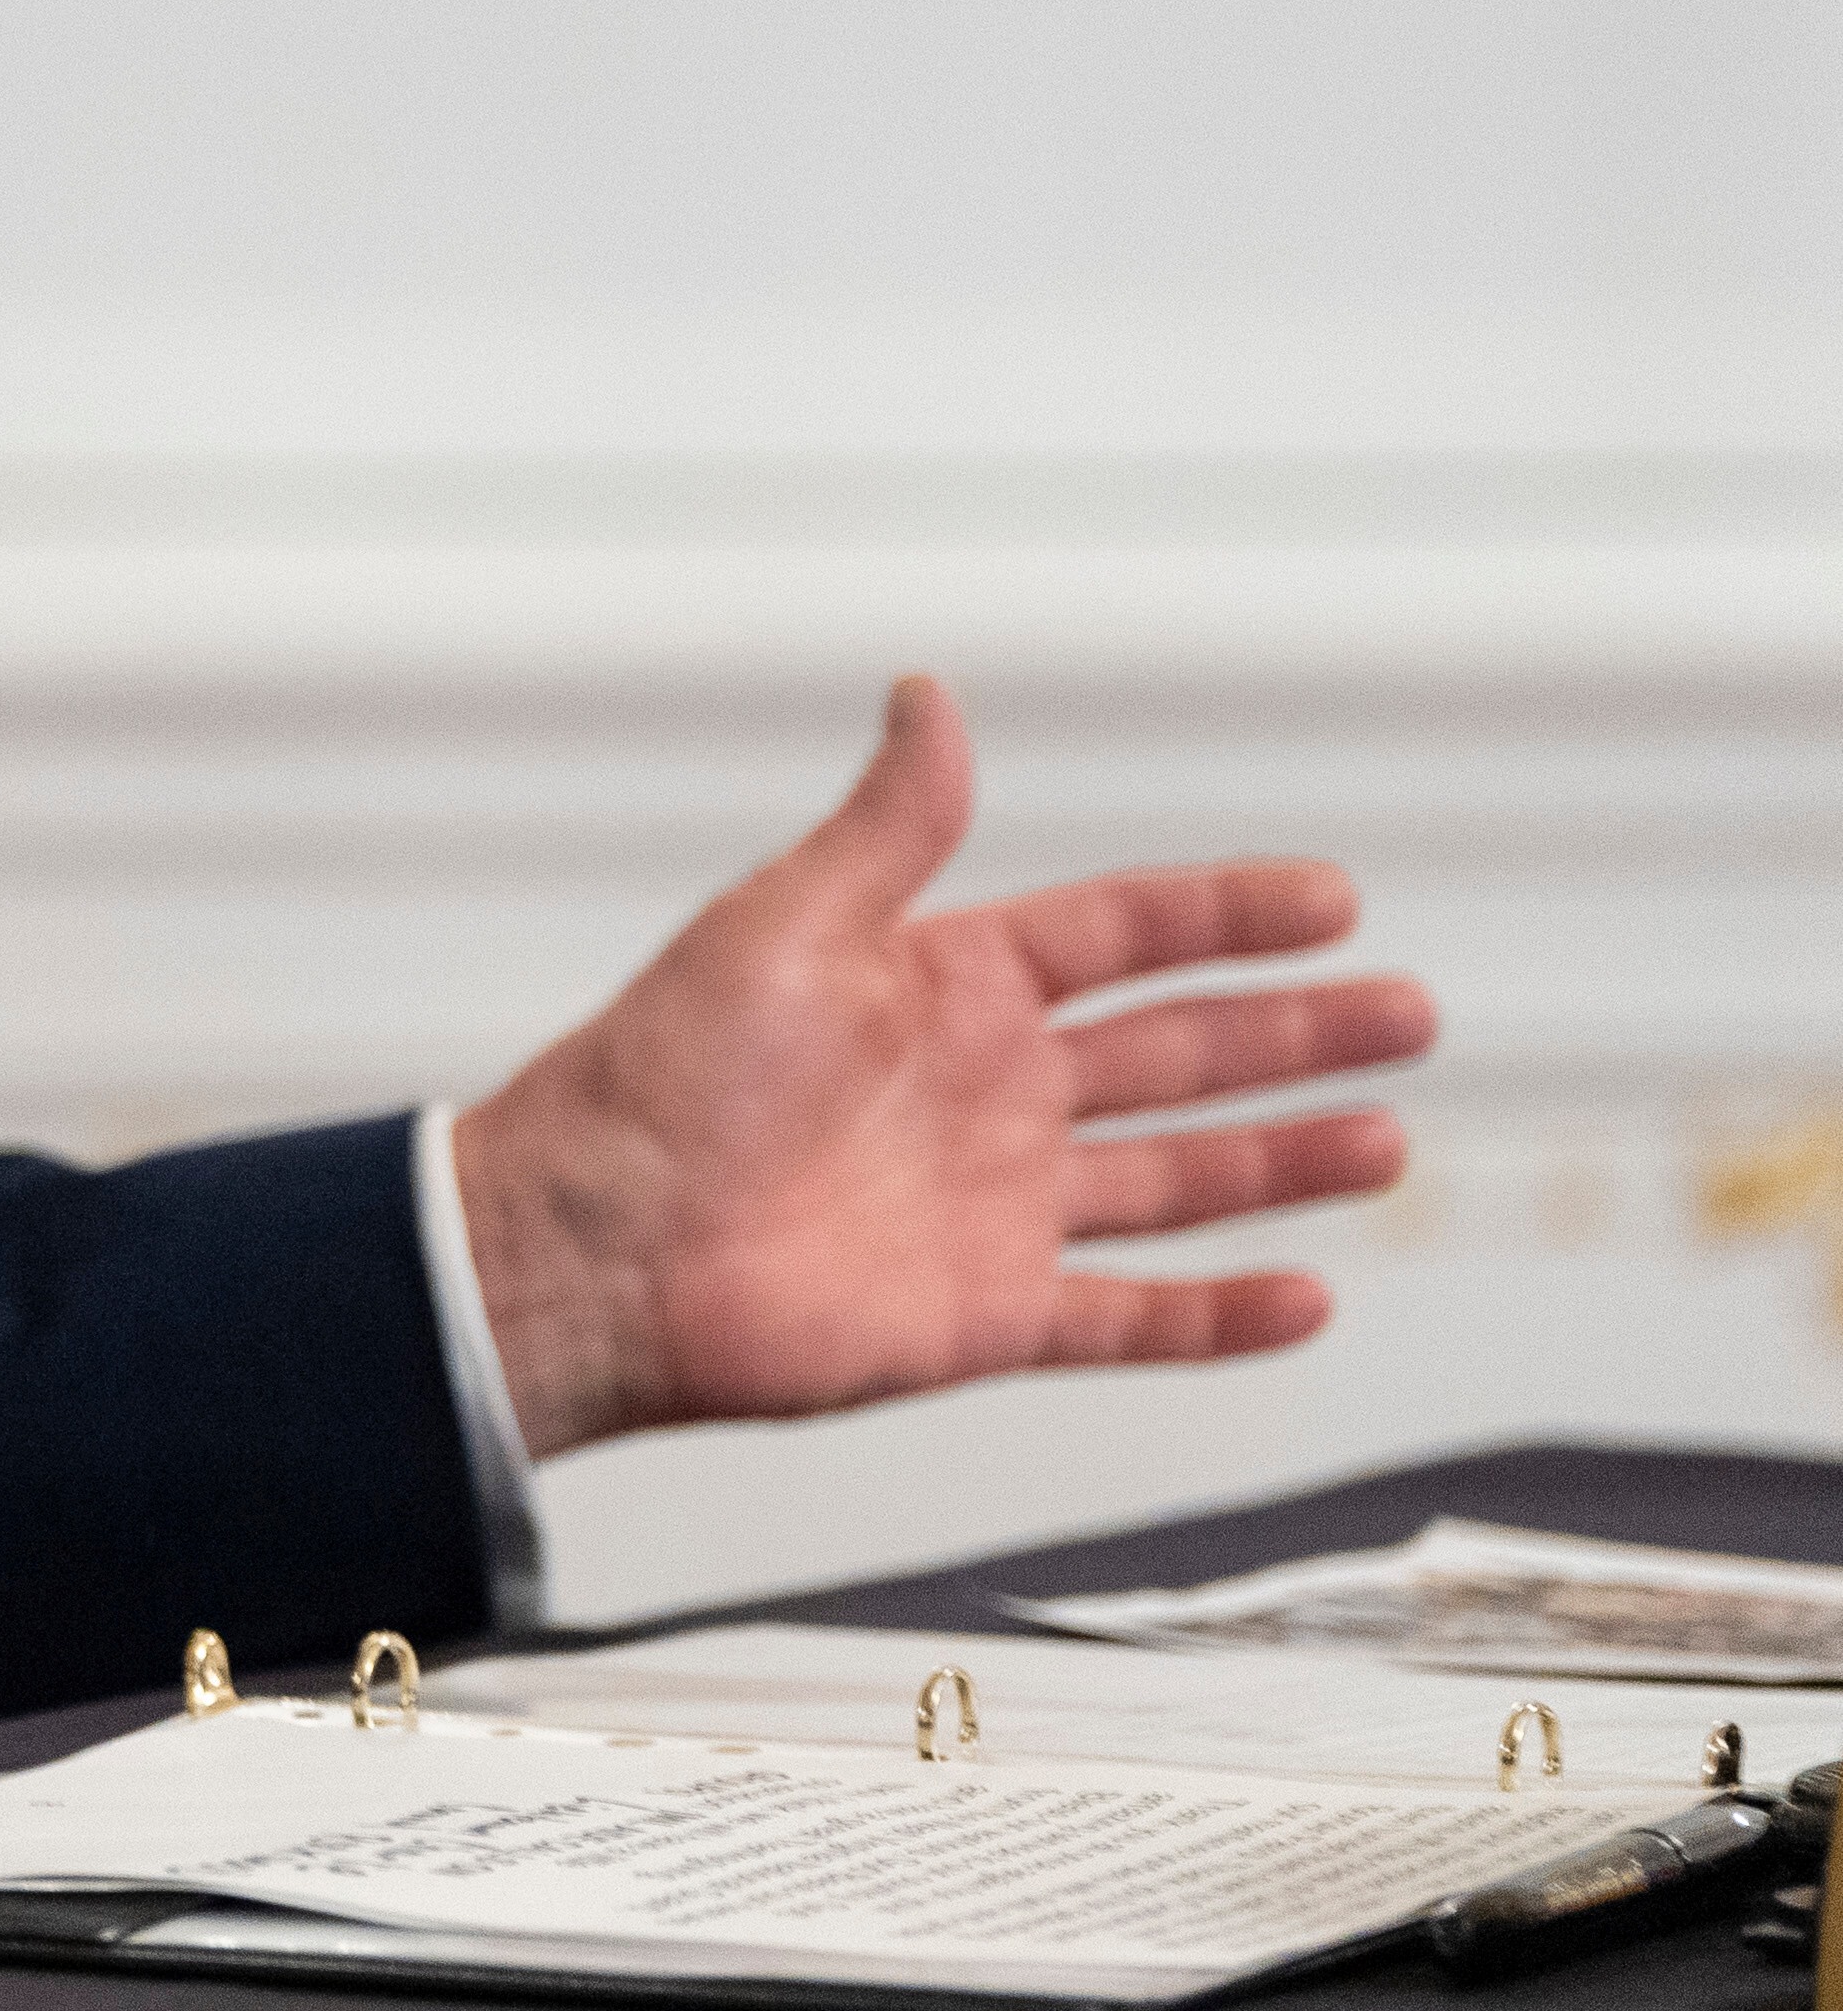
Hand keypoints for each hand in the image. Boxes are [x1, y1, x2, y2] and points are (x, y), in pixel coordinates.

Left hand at [452, 677, 1434, 1458]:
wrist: (598, 1240)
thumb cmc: (661, 1075)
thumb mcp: (786, 922)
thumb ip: (887, 825)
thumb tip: (925, 694)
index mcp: (943, 985)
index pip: (1120, 935)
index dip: (1223, 915)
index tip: (1333, 898)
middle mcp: (984, 1092)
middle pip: (1175, 1052)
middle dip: (1292, 1032)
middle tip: (1411, 1011)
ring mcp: (994, 1206)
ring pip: (1177, 1180)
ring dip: (1281, 1160)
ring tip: (1385, 1137)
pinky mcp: (987, 1314)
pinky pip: (1131, 1316)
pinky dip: (1219, 1315)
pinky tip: (1307, 1295)